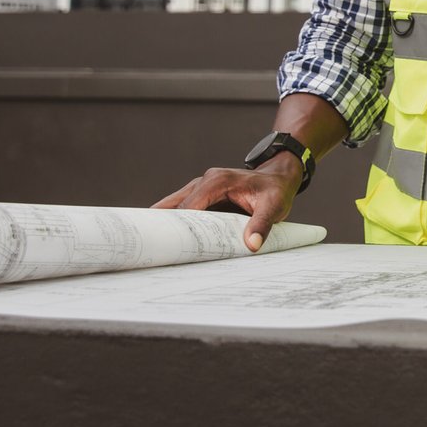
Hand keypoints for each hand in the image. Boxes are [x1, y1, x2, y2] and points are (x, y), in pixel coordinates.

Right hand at [152, 159, 301, 252]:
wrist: (279, 177)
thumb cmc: (275, 190)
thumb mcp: (274, 206)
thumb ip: (262, 224)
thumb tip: (251, 244)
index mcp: (217, 181)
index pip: (189, 206)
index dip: (176, 225)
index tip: (164, 244)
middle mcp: (205, 182)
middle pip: (173, 206)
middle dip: (161, 226)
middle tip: (147, 249)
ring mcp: (201, 188)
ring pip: (173, 207)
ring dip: (165, 225)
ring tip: (153, 248)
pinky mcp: (202, 197)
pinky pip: (182, 210)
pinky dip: (174, 224)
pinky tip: (168, 241)